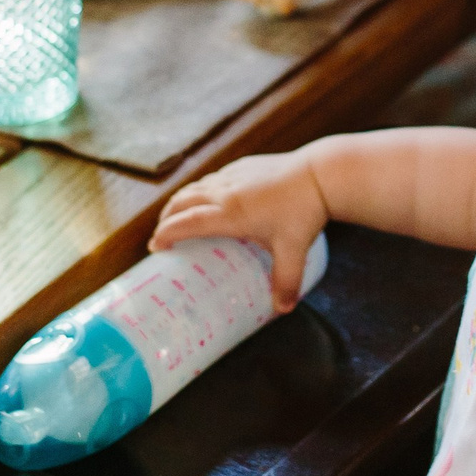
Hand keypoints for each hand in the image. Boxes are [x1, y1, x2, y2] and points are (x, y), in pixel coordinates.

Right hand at [149, 148, 328, 310]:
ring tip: (178, 217)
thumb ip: (286, 281)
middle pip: (182, 202)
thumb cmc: (304, 212)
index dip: (166, 234)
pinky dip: (201, 189)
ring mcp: (233, 176)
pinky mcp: (244, 166)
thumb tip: (283, 309)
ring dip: (181, 202)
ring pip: (196, 186)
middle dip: (166, 218)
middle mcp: (225, 192)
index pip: (186, 223)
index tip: (155, 247)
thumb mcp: (294, 252)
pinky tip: (208, 199)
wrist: (320, 174)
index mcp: (230, 214)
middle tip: (162, 235)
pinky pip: (214, 178)